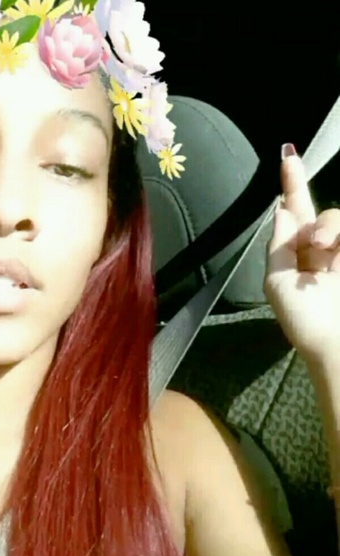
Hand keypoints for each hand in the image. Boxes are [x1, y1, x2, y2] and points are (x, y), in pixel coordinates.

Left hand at [264, 144, 339, 365]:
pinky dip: (339, 234)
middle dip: (319, 220)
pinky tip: (333, 252)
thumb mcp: (278, 282)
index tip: (288, 152)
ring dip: (332, 229)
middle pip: (319, 214)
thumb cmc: (302, 320)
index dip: (292, 184)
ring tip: (326, 252)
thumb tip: (280, 210)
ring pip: (338, 219)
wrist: (337, 346)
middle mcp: (321, 250)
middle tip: (316, 244)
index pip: (293, 213)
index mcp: (295, 255)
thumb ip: (279, 245)